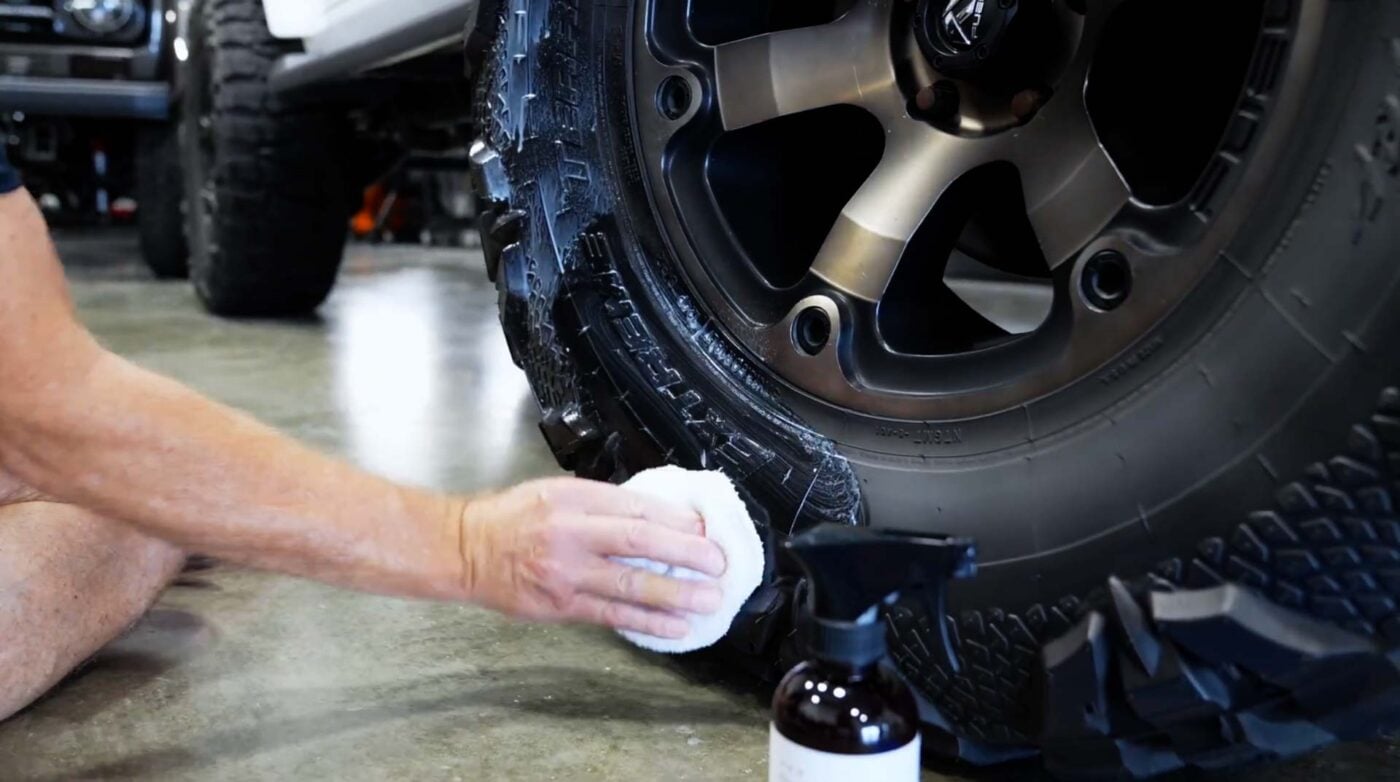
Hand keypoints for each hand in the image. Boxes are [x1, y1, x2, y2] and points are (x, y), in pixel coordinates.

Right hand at [459, 477, 727, 638]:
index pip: (635, 507)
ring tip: (710, 600)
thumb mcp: (556, 492)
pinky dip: (648, 622)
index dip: (676, 519)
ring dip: (676, 594)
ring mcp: (567, 573)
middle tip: (719, 563)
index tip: (704, 529)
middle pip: (639, 541)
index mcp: (573, 498)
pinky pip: (613, 615)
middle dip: (686, 553)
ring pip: (631, 584)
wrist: (466, 549)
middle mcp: (571, 533)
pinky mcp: (562, 606)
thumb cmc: (513, 517)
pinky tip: (677, 627)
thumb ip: (602, 504)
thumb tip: (658, 518)